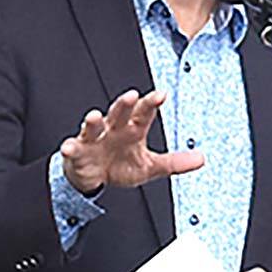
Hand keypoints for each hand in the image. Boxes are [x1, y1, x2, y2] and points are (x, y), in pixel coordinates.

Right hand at [60, 89, 203, 192]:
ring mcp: (93, 139)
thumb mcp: (151, 166)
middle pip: (118, 114)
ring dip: (93, 122)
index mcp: (132, 129)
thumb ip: (174, 162)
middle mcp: (113, 129)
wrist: (94, 177)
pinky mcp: (78, 152)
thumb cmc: (121, 164)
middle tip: (130, 96)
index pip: (143, 113)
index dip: (151, 104)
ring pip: (93, 127)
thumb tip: (201, 158)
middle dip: (123, 105)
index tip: (161, 94)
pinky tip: (69, 147)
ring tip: (94, 116)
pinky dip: (70, 148)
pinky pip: (73, 149)